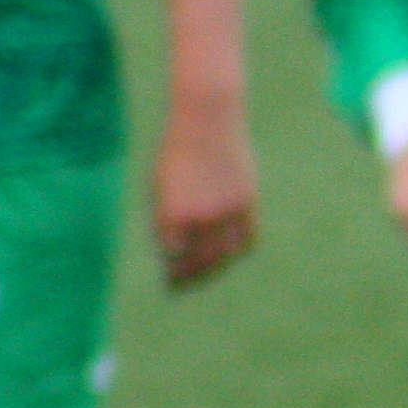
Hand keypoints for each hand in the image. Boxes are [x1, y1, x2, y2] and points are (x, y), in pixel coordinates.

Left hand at [151, 112, 258, 288]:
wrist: (207, 121)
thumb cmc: (176, 151)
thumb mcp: (160, 185)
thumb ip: (167, 217)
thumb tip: (175, 247)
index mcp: (173, 212)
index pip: (174, 255)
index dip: (173, 271)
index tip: (170, 281)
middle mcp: (201, 215)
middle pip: (201, 260)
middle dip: (194, 277)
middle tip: (187, 286)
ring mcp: (227, 209)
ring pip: (225, 253)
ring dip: (216, 267)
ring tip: (208, 274)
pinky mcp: (246, 201)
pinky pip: (246, 237)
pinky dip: (237, 250)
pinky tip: (229, 254)